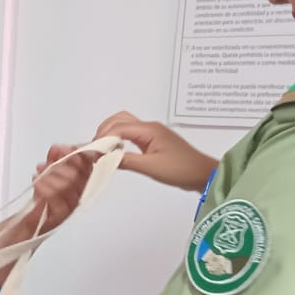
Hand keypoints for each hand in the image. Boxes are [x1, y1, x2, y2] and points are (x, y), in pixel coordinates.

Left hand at [28, 144, 97, 231]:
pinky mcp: (60, 216)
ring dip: (50, 176)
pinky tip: (37, 183)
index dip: (76, 155)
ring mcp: (71, 206)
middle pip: (76, 175)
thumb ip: (54, 159)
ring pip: (65, 186)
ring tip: (40, 174)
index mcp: (81, 183)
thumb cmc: (44, 197)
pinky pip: (54, 200)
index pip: (87, 166)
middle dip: (60, 165)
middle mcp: (78, 194)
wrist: (33, 220)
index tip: (64, 149)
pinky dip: (43, 188)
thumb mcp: (49, 173)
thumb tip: (57, 148)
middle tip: (49, 163)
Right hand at [95, 111, 217, 191]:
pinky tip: (115, 150)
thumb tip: (105, 158)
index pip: (118, 128)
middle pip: (120, 119)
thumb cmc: (181, 170)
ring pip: (125, 124)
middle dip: (104, 131)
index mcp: (149, 130)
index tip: (92, 152)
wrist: (202, 174)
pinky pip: (131, 133)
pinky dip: (119, 138)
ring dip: (111, 132)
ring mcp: (151, 133)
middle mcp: (149, 127)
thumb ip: (126, 160)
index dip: (102, 138)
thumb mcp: (150, 167)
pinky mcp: (153, 140)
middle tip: (95, 148)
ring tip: (102, 149)